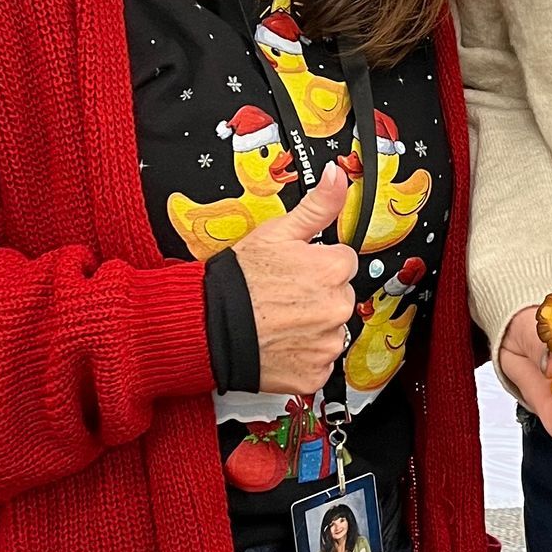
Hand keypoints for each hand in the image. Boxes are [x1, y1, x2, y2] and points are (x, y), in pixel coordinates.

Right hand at [234, 164, 358, 392]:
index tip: (296, 272)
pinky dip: (302, 356)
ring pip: (330, 330)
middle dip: (317, 296)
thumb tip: (338, 176)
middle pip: (340, 297)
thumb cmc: (238, 281)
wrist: (207, 326)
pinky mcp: (315, 374)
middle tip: (284, 297)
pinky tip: (280, 344)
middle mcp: (338, 308)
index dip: (317, 265)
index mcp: (334, 269)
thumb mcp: (277, 232)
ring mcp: (327, 344)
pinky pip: (318, 362)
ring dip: (311, 328)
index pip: (344, 262)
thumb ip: (317, 206)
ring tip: (278, 321)